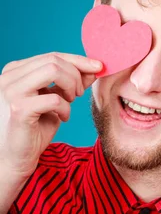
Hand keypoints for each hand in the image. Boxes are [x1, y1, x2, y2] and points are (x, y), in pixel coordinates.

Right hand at [0, 52, 101, 179]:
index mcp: (16, 71)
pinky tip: (63, 118)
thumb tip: (92, 69)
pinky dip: (65, 108)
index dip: (78, 60)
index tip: (98, 66)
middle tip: (78, 94)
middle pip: (53, 60)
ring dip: (70, 86)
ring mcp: (12, 91)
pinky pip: (53, 99)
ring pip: (52, 70)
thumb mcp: (54, 103)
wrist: (16, 158)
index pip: (51, 55)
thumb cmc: (33, 130)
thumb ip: (68, 85)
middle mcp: (10, 77)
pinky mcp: (19, 109)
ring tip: (71, 101)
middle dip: (76, 75)